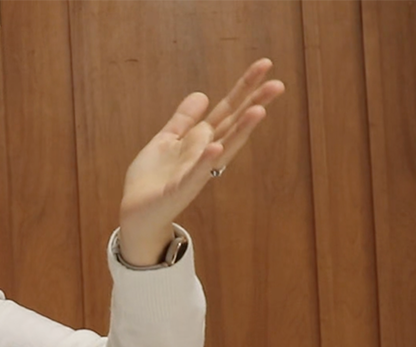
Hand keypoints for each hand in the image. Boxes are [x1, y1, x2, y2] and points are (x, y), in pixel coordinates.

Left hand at [117, 58, 284, 265]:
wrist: (136, 213)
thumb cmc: (152, 179)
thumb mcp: (166, 140)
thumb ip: (184, 120)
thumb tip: (203, 94)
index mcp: (201, 140)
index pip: (228, 109)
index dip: (244, 88)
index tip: (264, 65)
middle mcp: (205, 154)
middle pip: (233, 125)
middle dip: (254, 105)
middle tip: (279, 85)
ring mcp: (196, 171)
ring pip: (223, 148)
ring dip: (241, 130)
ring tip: (258, 111)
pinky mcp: (180, 189)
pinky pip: (196, 173)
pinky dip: (205, 160)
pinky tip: (215, 146)